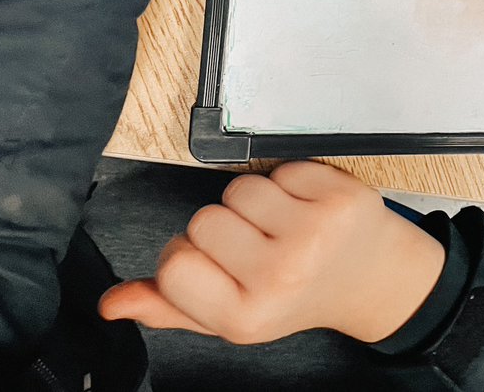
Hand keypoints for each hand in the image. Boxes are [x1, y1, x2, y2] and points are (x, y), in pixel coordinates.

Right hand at [99, 162, 444, 343]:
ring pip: (239, 188)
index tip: (212, 263)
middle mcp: (281, 276)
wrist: (372, 279)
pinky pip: (280, 168)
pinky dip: (287, 181)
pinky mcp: (338, 197)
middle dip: (221, 226)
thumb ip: (171, 307)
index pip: (174, 264)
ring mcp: (314, 233)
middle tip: (255, 245)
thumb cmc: (296, 295)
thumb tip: (112, 303)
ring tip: (279, 224)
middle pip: (204, 219)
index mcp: (247, 314)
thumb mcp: (233, 315)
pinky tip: (303, 206)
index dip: (185, 255)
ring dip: (253, 201)